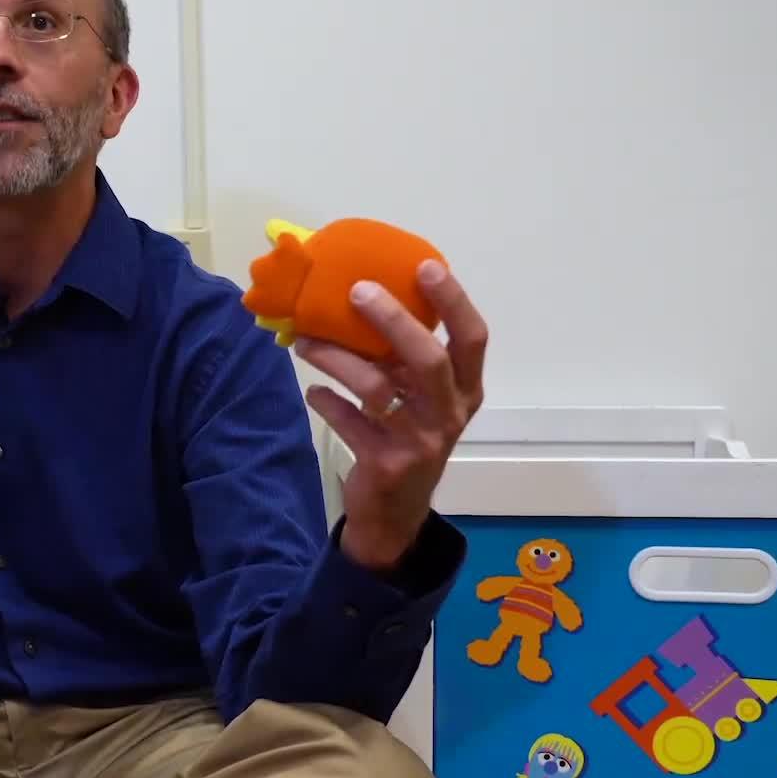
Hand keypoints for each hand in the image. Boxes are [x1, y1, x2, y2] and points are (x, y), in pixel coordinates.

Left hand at [293, 260, 486, 569]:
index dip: (453, 301)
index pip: (472, 338)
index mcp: (465, 389)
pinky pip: (349, 421)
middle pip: (428, 359)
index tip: (426, 265)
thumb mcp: (418, 398)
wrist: (395, 513)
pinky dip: (327, 402)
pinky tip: (314, 393)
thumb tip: (358, 296)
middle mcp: (449, 413)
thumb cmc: (407, 437)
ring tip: (304, 341)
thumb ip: (403, 358)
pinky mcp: (387, 464)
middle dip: (393, 320)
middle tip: (357, 290)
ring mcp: (420, 441)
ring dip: (336, 358)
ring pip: (377, 388)